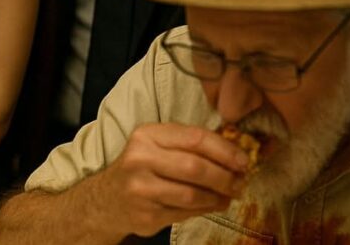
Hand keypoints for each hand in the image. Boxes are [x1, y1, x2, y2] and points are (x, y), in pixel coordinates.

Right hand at [101, 123, 249, 236]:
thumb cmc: (142, 167)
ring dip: (217, 197)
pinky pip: (184, 213)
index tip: (243, 161)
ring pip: (192, 194)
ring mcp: (140, 189)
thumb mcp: (157, 145)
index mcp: (147, 135)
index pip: (195, 138)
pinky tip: (212, 205)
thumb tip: (235, 155)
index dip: (225, 150)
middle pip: (195, 167)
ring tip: (229, 196)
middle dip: (224, 177)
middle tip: (240, 182)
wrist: (106, 200)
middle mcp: (140, 159)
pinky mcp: (144, 215)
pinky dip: (204, 209)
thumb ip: (189, 144)